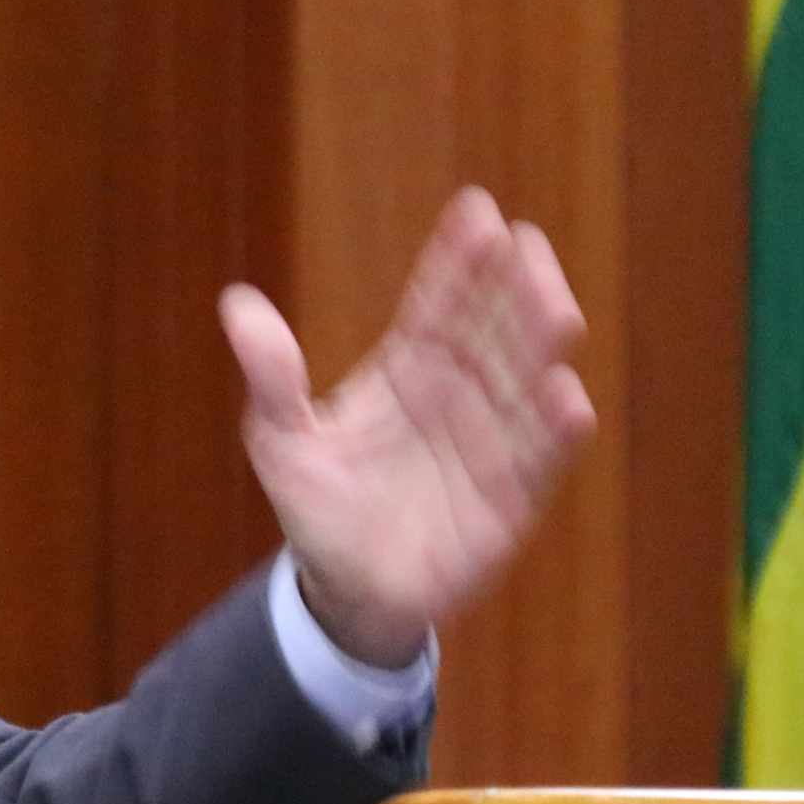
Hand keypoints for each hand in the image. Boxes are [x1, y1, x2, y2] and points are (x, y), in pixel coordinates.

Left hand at [218, 187, 594, 667]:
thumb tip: (237, 303)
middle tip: (525, 242)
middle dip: (510, 288)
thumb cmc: (317, 509)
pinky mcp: (510, 498)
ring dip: (540, 347)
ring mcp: (489, 444)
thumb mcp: (281, 440)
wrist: (347, 593)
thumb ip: (272, 377)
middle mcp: (456, 397)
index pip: (435, 307)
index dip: (456, 262)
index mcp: (405, 373)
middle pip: (490, 332)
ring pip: (522, 384)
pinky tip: (567, 398)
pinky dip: (553, 433)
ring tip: (555, 305)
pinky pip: (537, 461)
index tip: (477, 211)